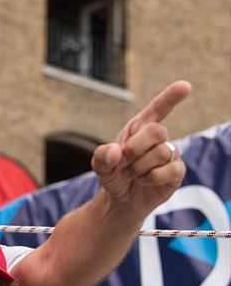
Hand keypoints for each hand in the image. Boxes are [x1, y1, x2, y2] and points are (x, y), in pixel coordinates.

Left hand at [92, 81, 190, 217]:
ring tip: (130, 174)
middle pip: (157, 131)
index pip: (159, 108)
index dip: (171, 97)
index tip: (185, 86)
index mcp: (140, 128)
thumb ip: (102, 155)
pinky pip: (170, 170)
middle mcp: (158, 138)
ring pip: (162, 152)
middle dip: (135, 148)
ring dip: (139, 167)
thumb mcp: (100, 165)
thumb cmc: (113, 175)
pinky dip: (151, 178)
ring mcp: (170, 154)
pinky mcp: (176, 172)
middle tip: (123, 161)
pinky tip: (143, 181)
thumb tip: (115, 153)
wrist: (120, 199)